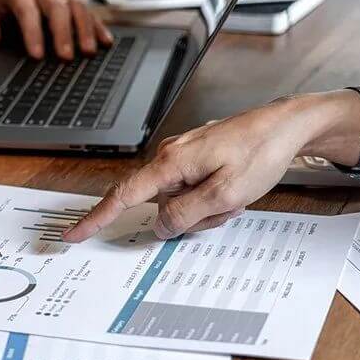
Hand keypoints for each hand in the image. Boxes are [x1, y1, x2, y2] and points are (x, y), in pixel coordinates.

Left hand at [0, 0, 113, 60]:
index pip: (26, 9)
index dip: (32, 31)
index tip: (36, 54)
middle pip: (56, 7)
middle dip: (62, 32)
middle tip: (65, 57)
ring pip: (76, 7)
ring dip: (84, 29)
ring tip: (88, 52)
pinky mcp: (71, 2)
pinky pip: (88, 11)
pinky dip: (98, 26)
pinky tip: (105, 42)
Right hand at [63, 91, 359, 242]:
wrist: (285, 125)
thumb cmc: (260, 153)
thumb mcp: (225, 194)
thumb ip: (186, 214)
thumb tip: (159, 227)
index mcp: (171, 163)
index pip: (123, 196)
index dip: (97, 217)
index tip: (74, 233)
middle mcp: (170, 157)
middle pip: (161, 206)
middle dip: (191, 217)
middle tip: (225, 208)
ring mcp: (182, 157)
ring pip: (181, 202)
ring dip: (207, 209)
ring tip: (235, 195)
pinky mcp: (196, 159)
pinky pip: (193, 191)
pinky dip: (213, 198)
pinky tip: (235, 189)